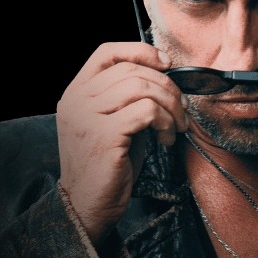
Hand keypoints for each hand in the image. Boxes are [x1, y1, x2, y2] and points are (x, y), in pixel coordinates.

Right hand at [56, 42, 187, 242]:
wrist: (86, 206)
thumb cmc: (106, 167)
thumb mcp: (112, 124)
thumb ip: (126, 99)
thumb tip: (165, 79)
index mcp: (75, 93)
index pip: (106, 52)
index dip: (140, 51)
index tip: (166, 64)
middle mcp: (77, 100)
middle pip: (132, 70)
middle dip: (167, 87)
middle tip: (181, 110)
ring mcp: (87, 116)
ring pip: (142, 88)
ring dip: (170, 106)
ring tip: (176, 127)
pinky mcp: (103, 134)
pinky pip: (147, 112)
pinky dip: (166, 123)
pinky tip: (166, 140)